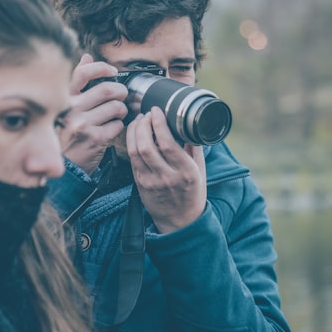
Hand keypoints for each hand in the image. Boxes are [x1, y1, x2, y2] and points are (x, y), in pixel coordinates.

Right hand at [59, 54, 128, 173]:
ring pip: (116, 107)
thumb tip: (87, 56)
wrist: (64, 166)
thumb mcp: (66, 106)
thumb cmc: (66, 133)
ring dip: (122, 110)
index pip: (83, 72)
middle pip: (108, 89)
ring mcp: (84, 124)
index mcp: (64, 98)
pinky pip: (118, 125)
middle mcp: (72, 109)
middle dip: (121, 92)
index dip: (102, 68)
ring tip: (117, 114)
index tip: (112, 72)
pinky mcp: (96, 138)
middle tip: (122, 96)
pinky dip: (119, 126)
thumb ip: (76, 81)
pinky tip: (111, 129)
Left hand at [126, 107, 206, 232]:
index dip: (159, 123)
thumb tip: (188, 123)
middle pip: (146, 146)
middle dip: (143, 125)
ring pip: (135, 152)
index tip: (156, 110)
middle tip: (146, 114)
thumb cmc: (192, 192)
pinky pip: (131, 159)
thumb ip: (194, 146)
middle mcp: (167, 176)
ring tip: (139, 121)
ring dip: (134, 132)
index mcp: (186, 172)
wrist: (180, 221)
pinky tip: (134, 134)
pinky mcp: (139, 184)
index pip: (168, 143)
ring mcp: (150, 181)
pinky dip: (131, 143)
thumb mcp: (200, 169)